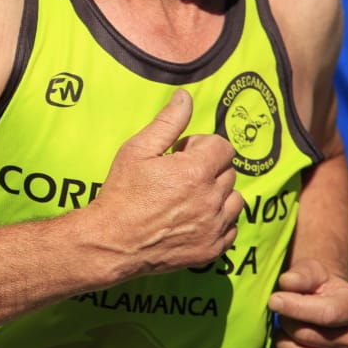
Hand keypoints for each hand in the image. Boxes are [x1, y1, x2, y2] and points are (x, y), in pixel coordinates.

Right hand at [93, 89, 241, 274]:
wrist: (112, 242)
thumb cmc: (122, 193)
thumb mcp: (137, 150)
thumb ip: (167, 122)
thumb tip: (185, 97)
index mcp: (195, 171)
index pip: (223, 147)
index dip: (201, 146)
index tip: (180, 154)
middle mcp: (211, 199)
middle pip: (229, 172)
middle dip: (209, 168)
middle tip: (179, 175)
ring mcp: (213, 227)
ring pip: (235, 200)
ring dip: (218, 194)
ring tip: (190, 197)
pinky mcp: (211, 249)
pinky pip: (231, 229)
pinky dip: (219, 221)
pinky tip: (194, 219)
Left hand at [268, 257, 347, 347]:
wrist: (329, 309)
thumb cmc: (318, 288)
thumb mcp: (313, 272)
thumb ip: (301, 274)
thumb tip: (286, 283)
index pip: (326, 314)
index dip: (295, 307)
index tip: (273, 300)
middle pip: (306, 337)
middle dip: (286, 321)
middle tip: (283, 313)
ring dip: (282, 342)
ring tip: (284, 330)